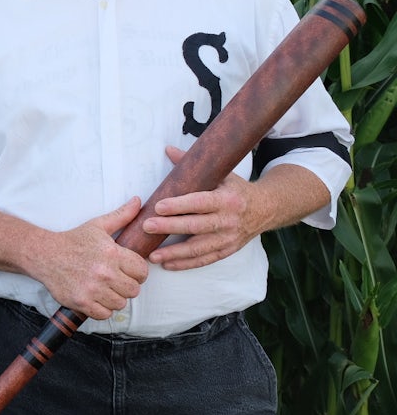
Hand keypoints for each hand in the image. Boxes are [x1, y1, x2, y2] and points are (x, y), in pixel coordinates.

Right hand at [33, 198, 148, 319]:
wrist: (44, 254)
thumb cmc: (73, 240)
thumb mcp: (97, 226)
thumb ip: (121, 216)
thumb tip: (138, 201)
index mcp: (111, 253)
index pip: (142, 271)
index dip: (137, 271)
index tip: (127, 270)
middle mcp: (104, 272)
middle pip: (134, 290)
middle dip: (127, 285)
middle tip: (115, 279)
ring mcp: (93, 289)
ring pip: (120, 303)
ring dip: (114, 297)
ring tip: (104, 288)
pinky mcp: (82, 302)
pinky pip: (105, 314)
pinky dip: (102, 308)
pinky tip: (95, 296)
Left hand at [143, 145, 262, 270]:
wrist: (266, 209)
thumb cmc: (236, 189)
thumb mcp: (221, 174)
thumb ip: (194, 166)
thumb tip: (168, 150)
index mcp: (227, 199)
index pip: (200, 202)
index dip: (179, 205)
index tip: (158, 206)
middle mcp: (229, 220)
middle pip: (196, 226)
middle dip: (170, 227)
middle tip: (147, 226)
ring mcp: (229, 238)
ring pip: (199, 248)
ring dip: (175, 253)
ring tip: (153, 254)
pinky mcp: (228, 250)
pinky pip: (205, 260)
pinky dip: (186, 264)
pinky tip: (168, 264)